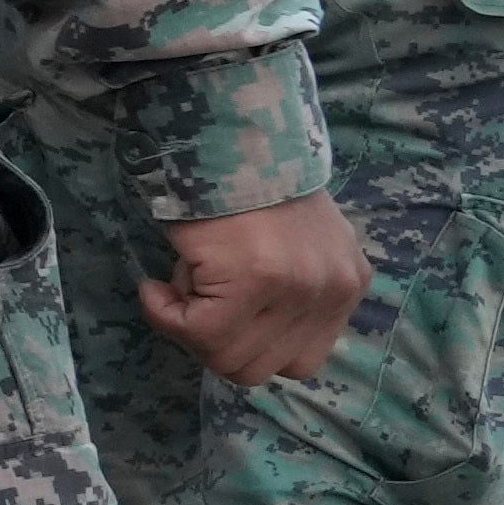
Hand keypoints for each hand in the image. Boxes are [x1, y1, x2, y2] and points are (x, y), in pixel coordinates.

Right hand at [141, 192, 372, 386]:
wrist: (221, 136)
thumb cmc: (243, 184)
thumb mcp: (291, 244)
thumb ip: (286, 290)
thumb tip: (241, 333)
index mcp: (348, 284)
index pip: (298, 361)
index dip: (247, 343)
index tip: (216, 308)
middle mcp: (334, 290)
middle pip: (261, 369)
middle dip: (214, 341)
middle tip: (193, 297)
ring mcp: (299, 287)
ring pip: (229, 359)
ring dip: (189, 328)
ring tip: (182, 281)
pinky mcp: (256, 280)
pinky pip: (199, 332)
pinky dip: (163, 314)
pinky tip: (156, 285)